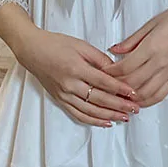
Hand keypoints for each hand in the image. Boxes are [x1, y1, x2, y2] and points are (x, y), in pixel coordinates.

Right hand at [13, 28, 138, 127]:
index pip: (103, 82)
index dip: (120, 89)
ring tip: (125, 117)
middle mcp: (69, 84)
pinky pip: (78, 114)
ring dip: (109, 116)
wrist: (32, 50)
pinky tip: (106, 122)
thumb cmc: (56, 44)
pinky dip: (93, 120)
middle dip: (119, 105)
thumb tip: (117, 70)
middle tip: (135, 108)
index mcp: (76, 68)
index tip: (134, 93)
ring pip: (90, 111)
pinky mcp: (60, 100)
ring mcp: (64, 94)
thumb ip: (100, 59)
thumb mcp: (81, 46)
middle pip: (99, 99)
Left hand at [104, 0, 167, 107]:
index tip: (101, 73)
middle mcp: (160, 62)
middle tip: (105, 88)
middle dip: (116, 88)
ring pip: (145, 93)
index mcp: (152, 47)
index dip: (110, 73)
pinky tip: (138, 101)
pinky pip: (160, 94)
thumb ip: (132, 40)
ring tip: (118, 98)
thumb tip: (114, 49)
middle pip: (132, 83)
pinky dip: (147, 101)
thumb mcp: (152, 23)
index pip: (125, 67)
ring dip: (130, 98)